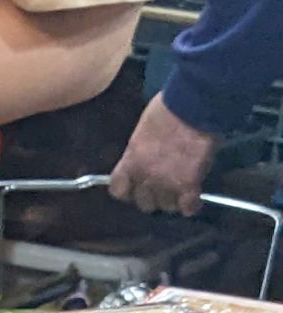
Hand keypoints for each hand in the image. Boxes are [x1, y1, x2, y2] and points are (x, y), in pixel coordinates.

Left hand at [110, 93, 218, 217]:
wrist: (193, 106)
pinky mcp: (189, 184)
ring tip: (181, 191)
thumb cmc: (167, 110)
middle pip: (144, 203)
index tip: (137, 187)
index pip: (118, 190)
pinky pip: (188, 207)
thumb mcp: (142, 133)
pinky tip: (194, 200)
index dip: (128, 191)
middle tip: (164, 186)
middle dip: (153, 196)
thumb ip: (140, 153)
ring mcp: (166, 183)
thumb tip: (144, 160)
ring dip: (174, 200)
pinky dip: (192, 205)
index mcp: (130, 162)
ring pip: (166, 206)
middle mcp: (144, 177)